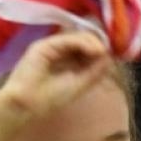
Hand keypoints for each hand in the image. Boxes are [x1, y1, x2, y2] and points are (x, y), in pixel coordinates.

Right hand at [0, 31, 114, 121]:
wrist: (27, 104)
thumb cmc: (52, 97)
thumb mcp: (82, 83)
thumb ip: (96, 69)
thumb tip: (109, 54)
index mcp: (69, 59)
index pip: (88, 46)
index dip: (101, 47)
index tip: (114, 52)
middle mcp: (60, 50)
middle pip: (84, 38)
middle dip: (99, 42)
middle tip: (109, 50)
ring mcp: (51, 46)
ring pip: (77, 36)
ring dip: (94, 42)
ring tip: (102, 52)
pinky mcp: (43, 44)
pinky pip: (67, 39)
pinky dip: (84, 43)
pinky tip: (94, 51)